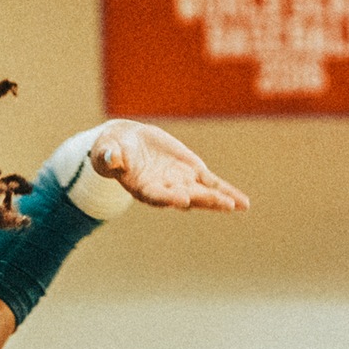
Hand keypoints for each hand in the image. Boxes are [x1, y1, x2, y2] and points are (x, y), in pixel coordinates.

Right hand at [86, 121, 248, 212]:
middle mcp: (165, 190)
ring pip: (203, 193)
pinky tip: (243, 203)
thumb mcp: (106, 152)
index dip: (168, 197)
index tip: (181, 199)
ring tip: (237, 205)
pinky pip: (212, 184)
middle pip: (186, 197)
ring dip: (220, 199)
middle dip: (204, 200)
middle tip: (223, 204)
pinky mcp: (192, 173)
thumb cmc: (111, 150)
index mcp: (142, 188)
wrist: (126, 143)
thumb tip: (110, 157)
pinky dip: (227, 192)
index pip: (156, 195)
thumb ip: (109, 157)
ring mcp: (181, 183)